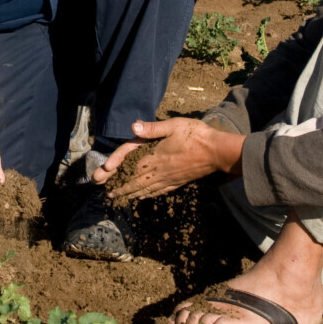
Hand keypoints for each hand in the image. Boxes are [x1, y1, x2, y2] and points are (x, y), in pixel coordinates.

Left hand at [92, 117, 244, 200]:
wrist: (218, 152)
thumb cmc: (196, 135)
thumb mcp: (174, 126)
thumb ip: (153, 128)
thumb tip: (133, 126)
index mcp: (155, 155)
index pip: (130, 160)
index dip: (116, 165)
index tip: (105, 172)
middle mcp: (159, 169)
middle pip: (134, 179)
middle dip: (120, 186)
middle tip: (107, 194)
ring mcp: (168, 177)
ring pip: (145, 188)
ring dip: (131, 193)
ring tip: (120, 197)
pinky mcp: (177, 181)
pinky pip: (159, 191)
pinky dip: (149, 194)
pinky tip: (143, 196)